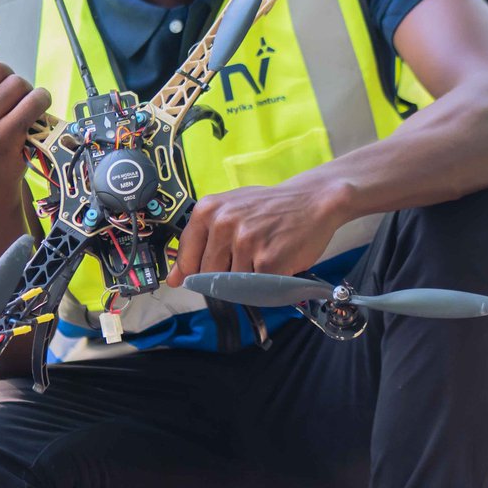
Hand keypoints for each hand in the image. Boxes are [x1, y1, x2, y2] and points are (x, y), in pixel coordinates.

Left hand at [166, 173, 347, 286]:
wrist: (313, 200)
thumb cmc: (269, 208)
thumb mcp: (229, 212)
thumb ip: (200, 242)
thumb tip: (174, 279)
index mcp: (208, 211)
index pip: (186, 258)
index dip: (194, 272)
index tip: (200, 277)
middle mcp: (223, 224)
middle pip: (207, 275)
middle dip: (224, 277)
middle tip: (245, 262)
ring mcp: (245, 242)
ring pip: (232, 283)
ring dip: (248, 280)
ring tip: (264, 256)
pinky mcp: (268, 260)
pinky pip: (256, 287)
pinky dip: (266, 282)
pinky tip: (276, 262)